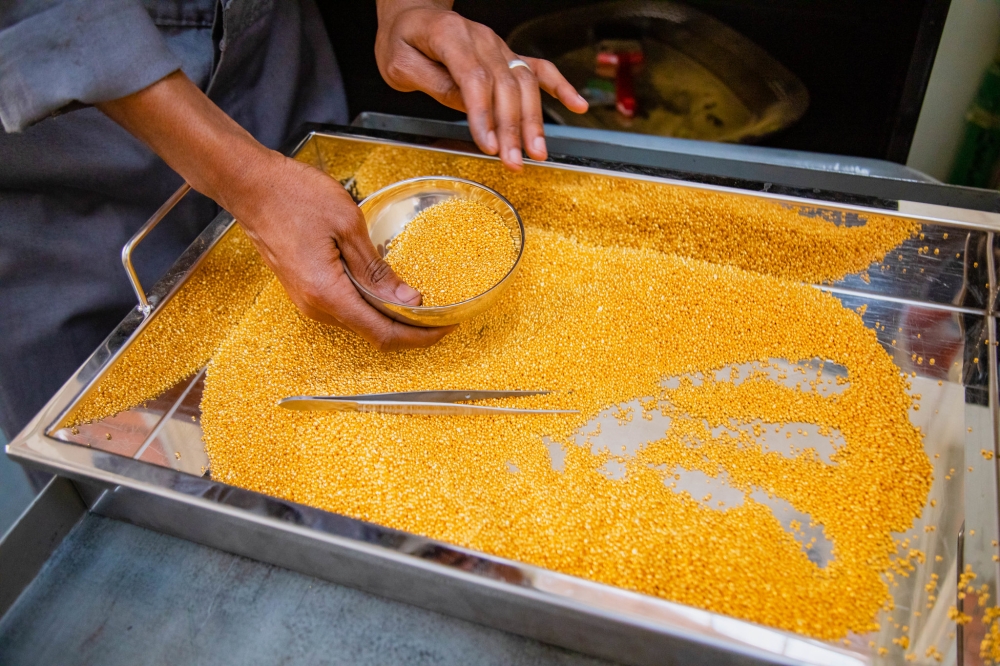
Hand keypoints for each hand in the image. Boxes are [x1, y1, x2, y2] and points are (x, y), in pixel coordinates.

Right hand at [98, 72, 453, 350]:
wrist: (250, 186)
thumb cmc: (294, 196)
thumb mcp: (348, 225)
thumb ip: (377, 269)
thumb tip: (408, 299)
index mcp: (328, 294)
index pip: (383, 332)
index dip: (418, 336)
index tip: (445, 329)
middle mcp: (316, 307)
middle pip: (372, 332)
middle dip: (409, 328)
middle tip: (441, 315)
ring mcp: (307, 301)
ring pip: (359, 322)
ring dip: (389, 317)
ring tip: (419, 302)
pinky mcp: (304, 291)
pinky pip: (344, 308)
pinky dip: (370, 305)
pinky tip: (387, 290)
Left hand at [375, 1, 587, 170]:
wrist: (413, 14)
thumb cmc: (403, 40)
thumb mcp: (399, 63)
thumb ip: (432, 82)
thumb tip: (465, 105)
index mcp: (450, 35)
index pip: (473, 78)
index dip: (483, 114)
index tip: (487, 146)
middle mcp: (481, 38)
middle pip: (504, 85)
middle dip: (512, 127)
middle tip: (515, 161)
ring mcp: (498, 46)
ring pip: (524, 82)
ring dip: (533, 120)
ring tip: (538, 152)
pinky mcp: (507, 55)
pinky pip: (539, 69)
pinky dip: (561, 87)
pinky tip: (577, 106)